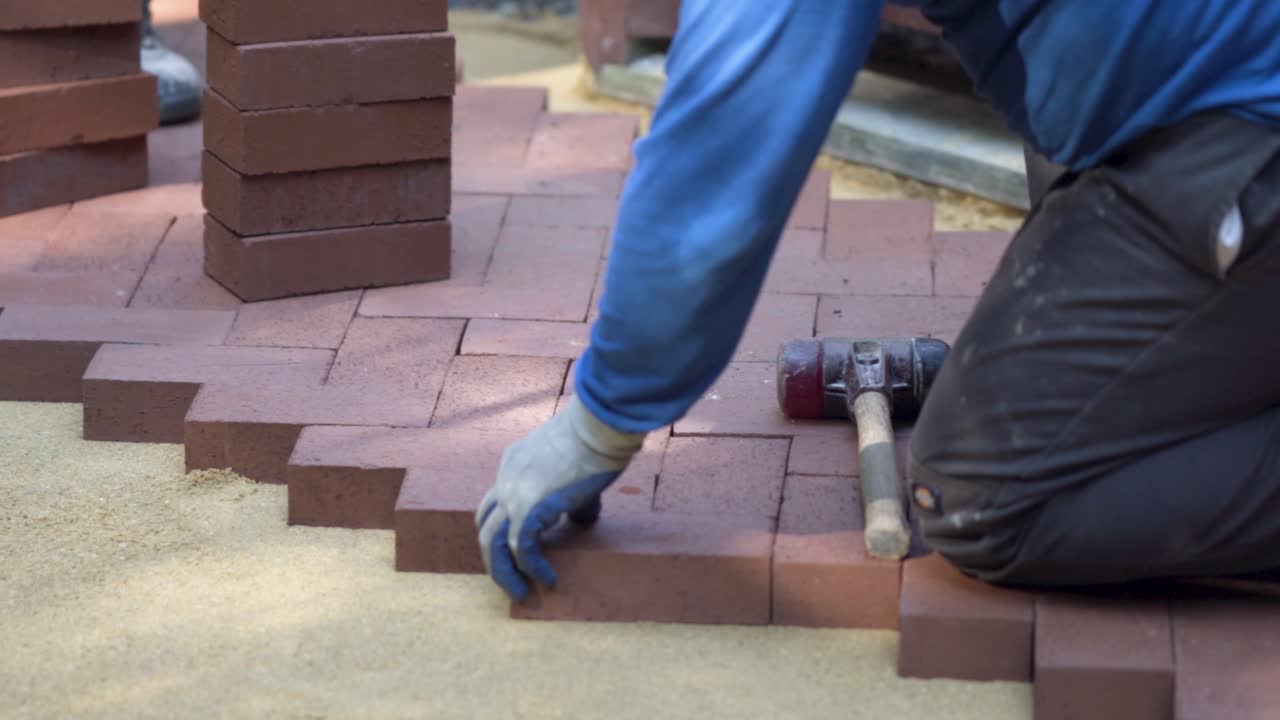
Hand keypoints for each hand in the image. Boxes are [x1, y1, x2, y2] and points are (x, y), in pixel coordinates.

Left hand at [476, 395, 644, 600]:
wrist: (597, 429)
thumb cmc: (594, 441)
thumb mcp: (575, 470)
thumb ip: (572, 496)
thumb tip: (582, 518)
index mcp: (512, 465)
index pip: (497, 503)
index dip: (506, 529)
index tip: (523, 550)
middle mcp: (505, 480)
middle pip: (485, 525)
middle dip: (495, 556)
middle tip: (511, 579)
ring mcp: (513, 494)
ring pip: (491, 541)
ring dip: (503, 571)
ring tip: (520, 592)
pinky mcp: (528, 508)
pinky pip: (521, 547)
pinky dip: (532, 568)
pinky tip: (547, 579)